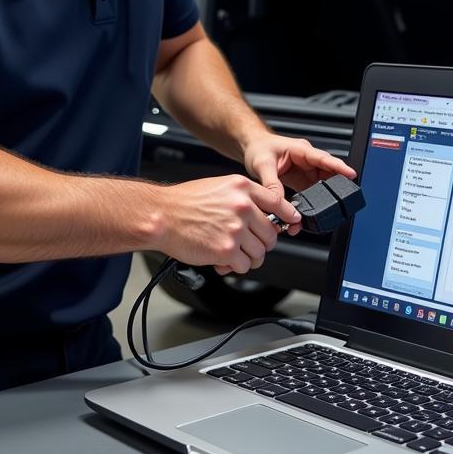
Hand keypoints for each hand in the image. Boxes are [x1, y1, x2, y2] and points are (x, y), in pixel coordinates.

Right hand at [151, 174, 299, 274]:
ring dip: (249, 257)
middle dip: (262, 243)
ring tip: (234, 253)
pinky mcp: (226, 250)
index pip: (279, 203)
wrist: (161, 216)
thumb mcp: (220, 186)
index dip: (288, 216)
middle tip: (249, 244)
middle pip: (272, 234)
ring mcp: (235, 229)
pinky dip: (236, 267)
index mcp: (242, 188)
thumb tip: (263, 214)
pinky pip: (244, 265)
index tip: (291, 223)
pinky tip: (224, 260)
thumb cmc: (185, 202)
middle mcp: (243, 206)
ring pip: (260, 253)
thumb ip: (244, 198)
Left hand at [242, 133, 356, 235]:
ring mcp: (306, 171)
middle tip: (337, 202)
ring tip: (316, 213)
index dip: (339, 167)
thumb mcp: (262, 165)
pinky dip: (311, 203)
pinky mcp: (302, 181)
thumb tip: (279, 203)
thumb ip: (271, 184)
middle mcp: (307, 160)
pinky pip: (311, 193)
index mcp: (301, 150)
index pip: (324, 158)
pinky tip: (306, 212)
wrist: (252, 147)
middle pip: (328, 174)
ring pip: (321, 186)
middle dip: (333, 188)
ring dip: (320, 199)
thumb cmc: (259, 148)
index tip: (351, 175)